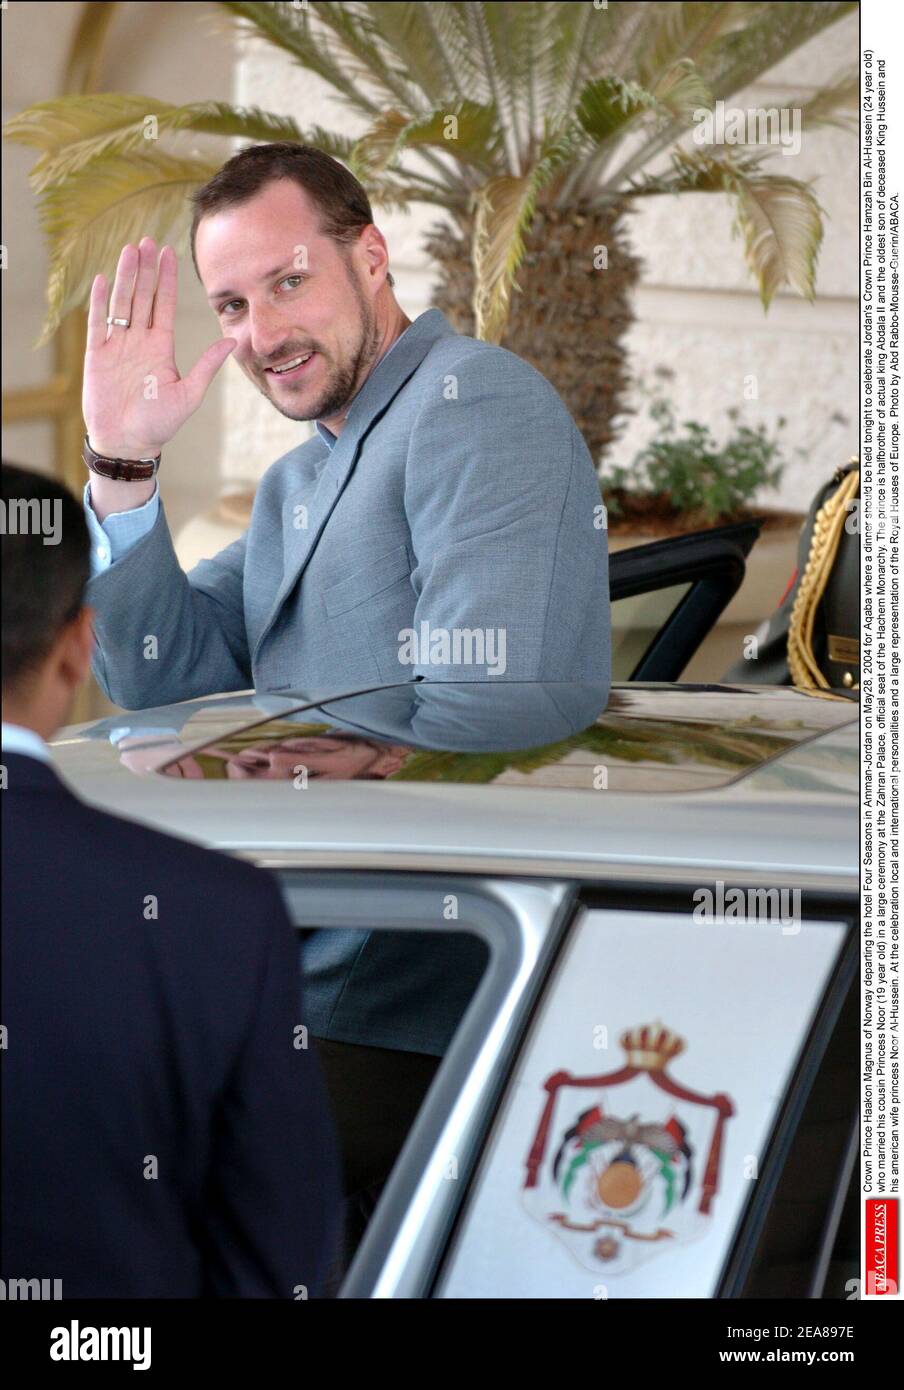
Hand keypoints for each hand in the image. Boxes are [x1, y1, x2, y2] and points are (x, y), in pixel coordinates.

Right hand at [83, 236, 235, 458]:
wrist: (128, 444)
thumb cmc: (159, 424)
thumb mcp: (189, 394)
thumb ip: (207, 366)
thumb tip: (232, 340)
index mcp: (161, 347)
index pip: (165, 305)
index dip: (167, 279)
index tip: (169, 252)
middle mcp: (139, 341)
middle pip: (142, 296)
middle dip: (146, 269)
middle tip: (148, 240)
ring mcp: (117, 346)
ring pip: (121, 303)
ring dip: (124, 277)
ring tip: (129, 251)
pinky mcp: (96, 356)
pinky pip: (98, 323)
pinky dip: (99, 302)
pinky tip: (102, 280)